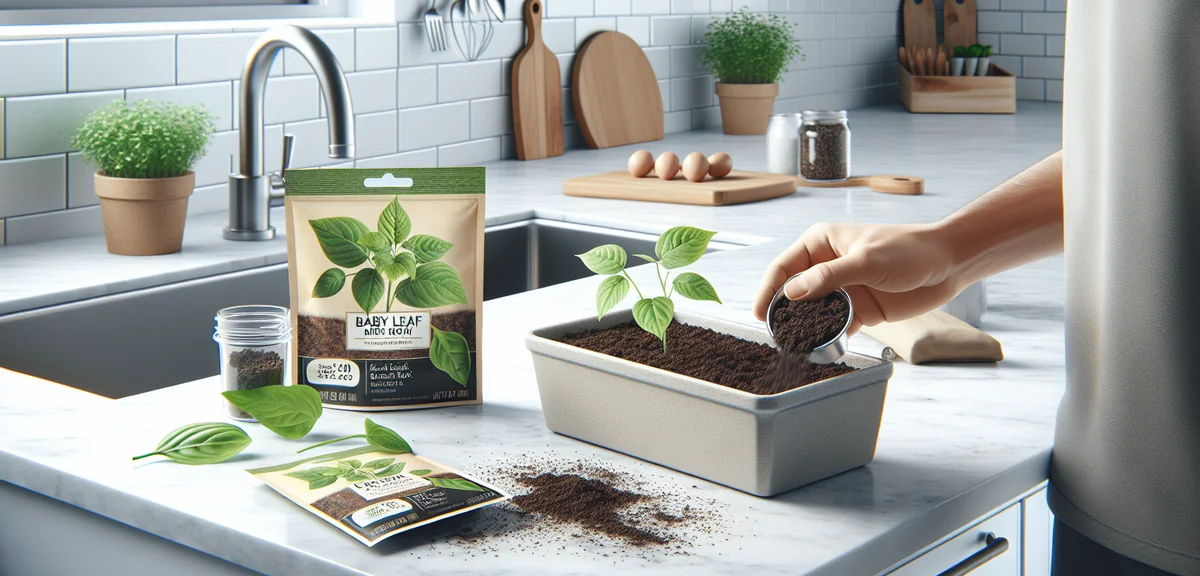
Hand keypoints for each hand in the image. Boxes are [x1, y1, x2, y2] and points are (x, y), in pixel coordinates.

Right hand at [752, 223, 963, 333]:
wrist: (948, 264)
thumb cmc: (909, 250)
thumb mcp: (867, 260)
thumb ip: (829, 276)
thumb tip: (792, 292)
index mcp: (821, 243)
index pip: (784, 267)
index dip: (768, 289)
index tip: (759, 312)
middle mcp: (826, 266)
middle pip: (793, 292)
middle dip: (782, 312)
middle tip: (773, 334)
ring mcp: (841, 289)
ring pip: (812, 311)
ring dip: (803, 327)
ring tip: (792, 345)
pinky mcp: (857, 310)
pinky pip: (834, 326)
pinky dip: (826, 337)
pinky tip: (818, 349)